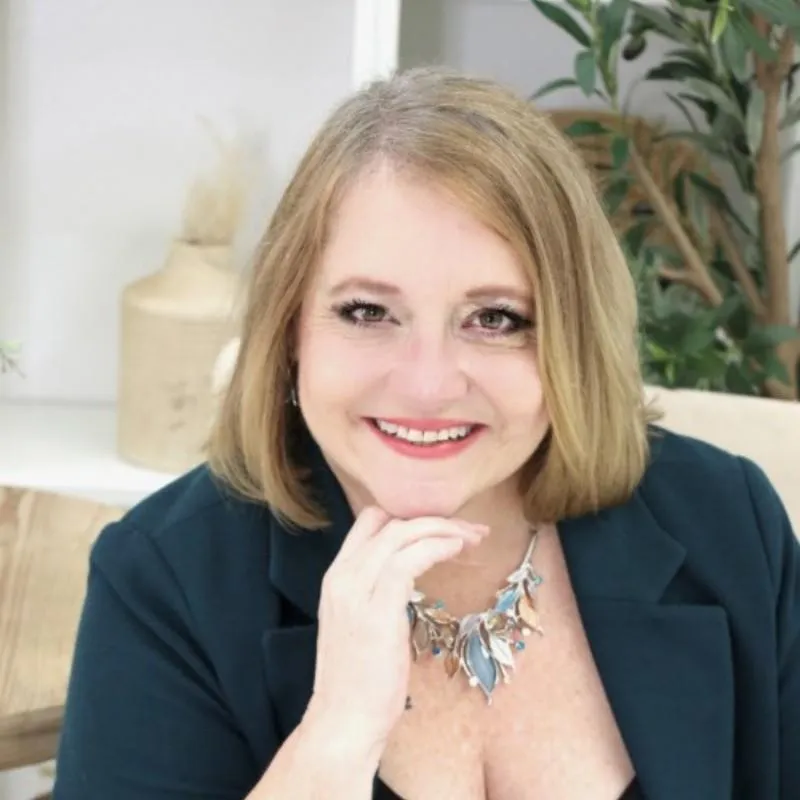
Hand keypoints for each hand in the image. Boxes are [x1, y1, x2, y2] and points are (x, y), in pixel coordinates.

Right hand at [303, 507, 487, 763]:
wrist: (343, 720)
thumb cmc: (359, 679)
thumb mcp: (360, 621)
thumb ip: (375, 591)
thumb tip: (407, 574)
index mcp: (337, 576)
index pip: (370, 522)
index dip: (408, 515)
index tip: (443, 526)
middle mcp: (342, 575)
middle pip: (389, 520)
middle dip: (434, 518)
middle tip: (470, 530)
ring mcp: (356, 589)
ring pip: (401, 534)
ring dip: (443, 529)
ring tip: (472, 538)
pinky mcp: (377, 608)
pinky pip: (409, 560)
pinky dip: (437, 546)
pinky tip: (457, 549)